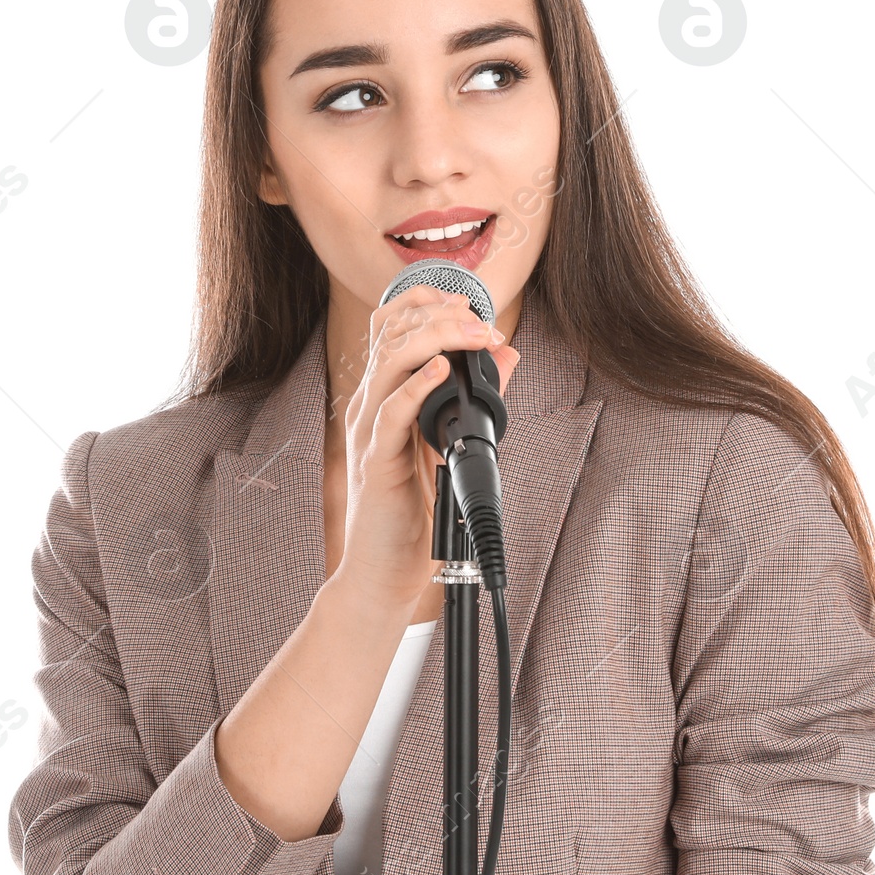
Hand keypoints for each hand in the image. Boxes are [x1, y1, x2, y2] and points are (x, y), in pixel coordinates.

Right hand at [333, 284, 519, 617]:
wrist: (384, 572)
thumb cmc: (413, 511)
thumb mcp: (448, 442)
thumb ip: (474, 398)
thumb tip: (505, 355)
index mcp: (383, 396)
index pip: (390, 326)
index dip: (425, 301)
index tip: (468, 302)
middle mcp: (370, 405)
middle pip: (392, 333)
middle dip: (440, 314)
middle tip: (482, 322)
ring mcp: (369, 431)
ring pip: (389, 362)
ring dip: (436, 339)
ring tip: (472, 334)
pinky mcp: (376, 462)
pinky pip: (390, 414)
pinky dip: (416, 387)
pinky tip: (440, 371)